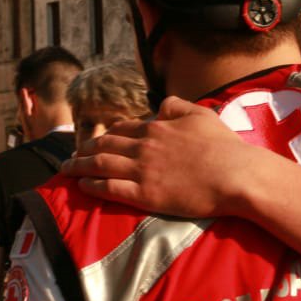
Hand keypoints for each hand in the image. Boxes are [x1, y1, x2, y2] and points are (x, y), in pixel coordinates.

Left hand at [61, 96, 265, 217]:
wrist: (235, 176)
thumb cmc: (224, 147)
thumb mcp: (201, 114)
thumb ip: (177, 106)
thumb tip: (160, 106)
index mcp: (157, 128)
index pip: (123, 128)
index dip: (106, 133)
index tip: (96, 139)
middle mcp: (144, 146)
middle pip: (105, 144)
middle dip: (84, 149)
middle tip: (71, 155)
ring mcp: (142, 170)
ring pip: (100, 164)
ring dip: (79, 166)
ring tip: (66, 169)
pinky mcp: (144, 194)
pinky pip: (110, 188)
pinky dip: (92, 185)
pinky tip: (81, 185)